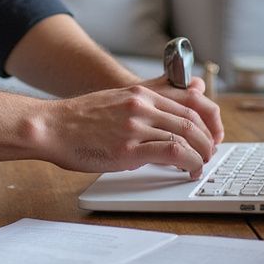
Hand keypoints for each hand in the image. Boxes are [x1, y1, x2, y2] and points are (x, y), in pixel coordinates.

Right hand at [39, 79, 220, 177]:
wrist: (50, 126)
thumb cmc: (80, 118)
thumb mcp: (117, 98)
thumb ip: (147, 97)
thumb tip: (179, 97)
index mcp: (140, 93)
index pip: (190, 101)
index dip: (209, 120)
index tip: (212, 134)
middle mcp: (141, 105)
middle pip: (193, 119)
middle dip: (209, 140)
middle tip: (210, 153)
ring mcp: (135, 126)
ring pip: (187, 135)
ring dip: (202, 153)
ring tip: (202, 165)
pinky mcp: (128, 149)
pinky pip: (172, 153)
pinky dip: (188, 162)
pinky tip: (189, 170)